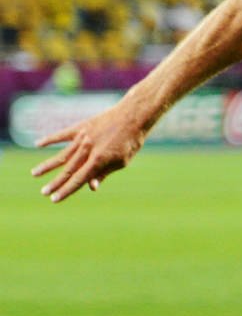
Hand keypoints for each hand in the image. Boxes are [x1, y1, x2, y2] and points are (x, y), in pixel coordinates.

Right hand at [31, 102, 146, 201]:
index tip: (54, 199)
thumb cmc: (131, 141)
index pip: (79, 180)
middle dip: (55, 182)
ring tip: (34, 173)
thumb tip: (91, 187)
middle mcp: (87, 149)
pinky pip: (62, 135)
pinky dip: (50, 139)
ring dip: (48, 165)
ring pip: (62, 154)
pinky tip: (38, 144)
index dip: (66, 191)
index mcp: (98, 160)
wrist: (133, 116)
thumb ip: (104, 173)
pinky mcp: (81, 127)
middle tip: (43, 192)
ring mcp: (82, 137)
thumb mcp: (122, 161)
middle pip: (68, 169)